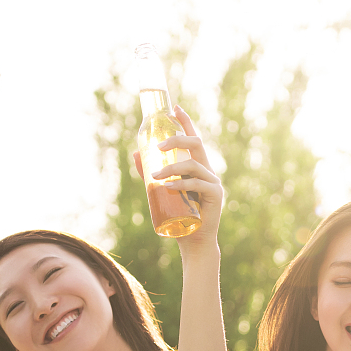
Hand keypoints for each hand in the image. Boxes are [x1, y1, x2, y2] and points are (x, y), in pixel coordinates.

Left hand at [133, 104, 226, 246]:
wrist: (193, 242)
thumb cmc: (179, 217)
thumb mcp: (161, 191)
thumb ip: (150, 173)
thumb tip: (135, 152)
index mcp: (198, 167)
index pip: (193, 139)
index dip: (186, 122)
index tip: (175, 108)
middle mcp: (208, 171)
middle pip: (196, 145)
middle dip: (177, 139)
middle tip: (158, 144)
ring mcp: (213, 182)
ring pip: (193, 164)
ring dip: (172, 167)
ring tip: (155, 176)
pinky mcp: (216, 195)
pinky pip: (198, 183)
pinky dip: (181, 184)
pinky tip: (168, 187)